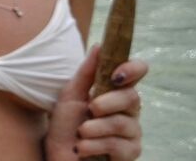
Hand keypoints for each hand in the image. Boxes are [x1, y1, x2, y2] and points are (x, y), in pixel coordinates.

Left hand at [45, 45, 148, 159]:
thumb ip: (87, 72)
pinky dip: (94, 145)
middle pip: (132, 97)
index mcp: (115, 91)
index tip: (117, 74)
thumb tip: (100, 45)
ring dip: (94, 128)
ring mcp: (132, 133)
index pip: (137, 72)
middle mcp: (129, 110)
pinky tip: (82, 149)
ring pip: (123, 123)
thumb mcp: (70, 95)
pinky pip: (119, 145)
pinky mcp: (130, 153)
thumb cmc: (65, 126)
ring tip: (80, 133)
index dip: (132, 69)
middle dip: (107, 102)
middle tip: (90, 108)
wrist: (59, 155)